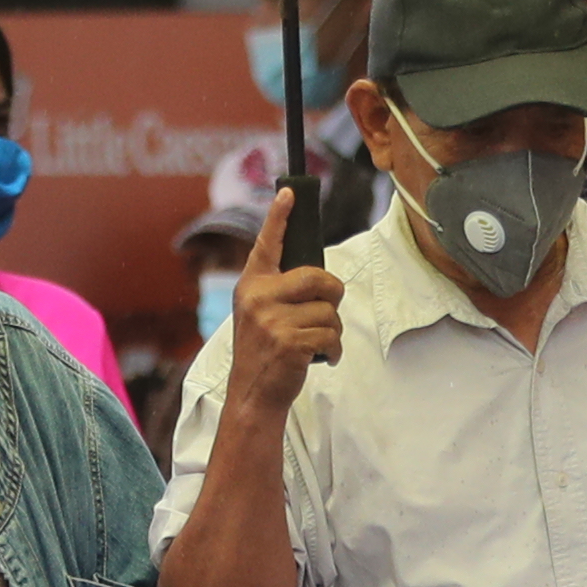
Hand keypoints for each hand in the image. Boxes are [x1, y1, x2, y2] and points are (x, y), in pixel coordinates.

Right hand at [221, 190, 346, 420]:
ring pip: (329, 311)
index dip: (279, 217)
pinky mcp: (289, 342)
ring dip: (331, 330)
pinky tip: (323, 359)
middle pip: (318, 277)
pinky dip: (334, 350)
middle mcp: (259, 297)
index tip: (289, 193)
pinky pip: (331, 336)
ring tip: (314, 343)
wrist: (252, 393)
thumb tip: (319, 279)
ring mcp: (272, 320)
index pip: (267, 244)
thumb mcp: (259, 313)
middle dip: (332, 294)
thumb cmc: (264, 350)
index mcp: (252, 285)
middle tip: (326, 310)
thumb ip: (279, 291)